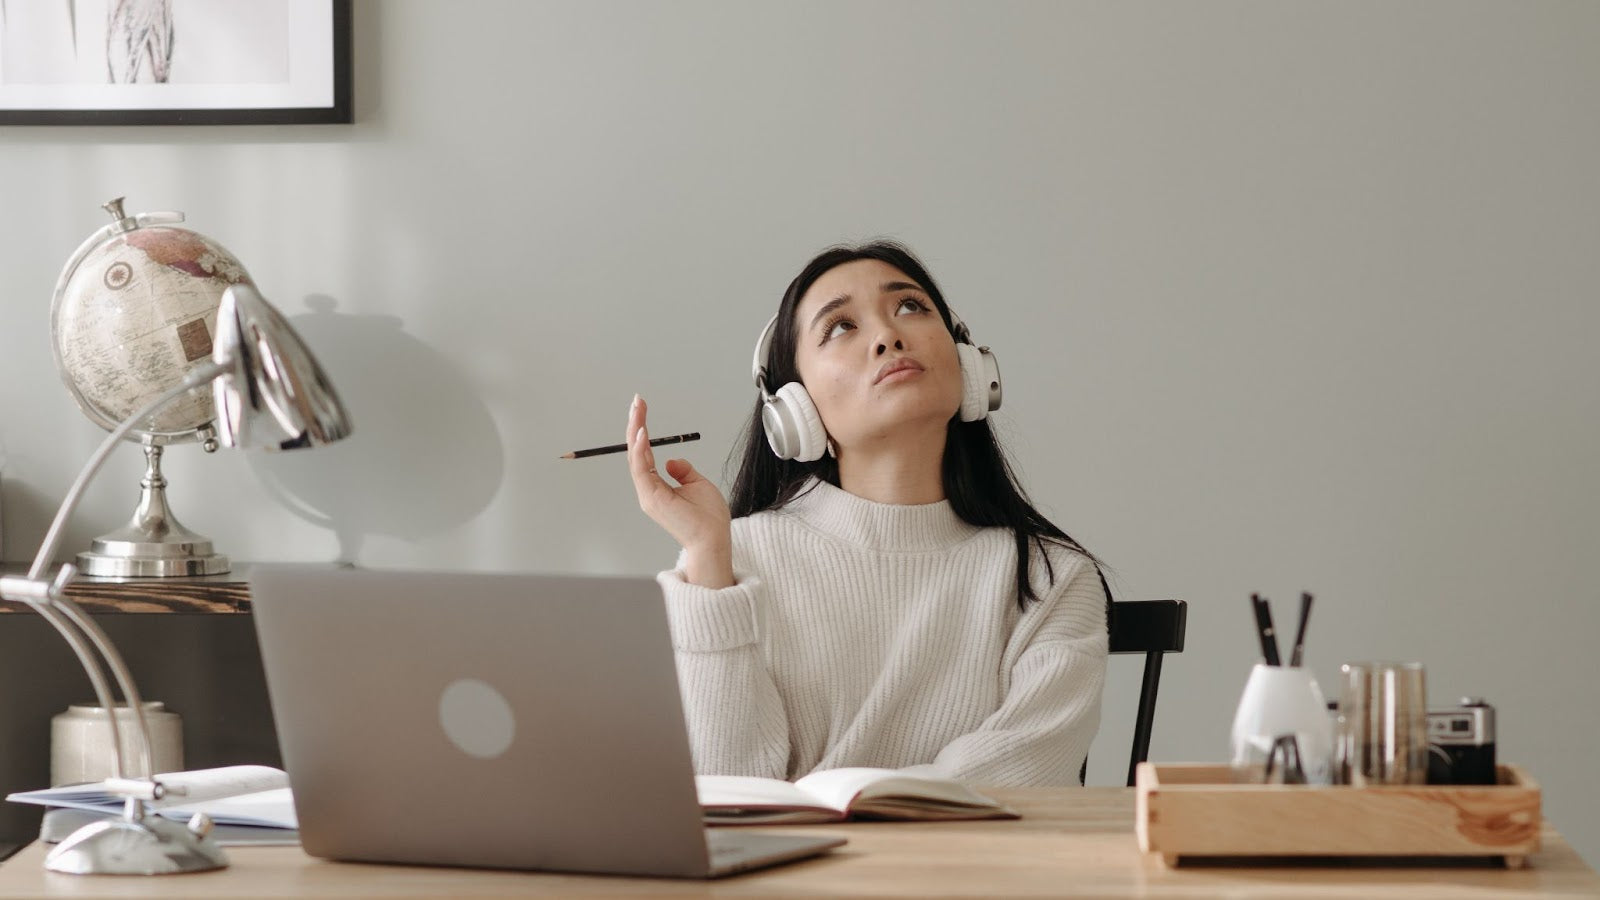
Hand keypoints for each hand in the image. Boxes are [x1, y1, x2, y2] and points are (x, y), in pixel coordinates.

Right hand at [626, 395, 733, 587]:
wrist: (713, 539)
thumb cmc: (708, 518)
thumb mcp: (698, 484)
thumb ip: (683, 471)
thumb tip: (672, 460)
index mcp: (657, 487)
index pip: (644, 453)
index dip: (642, 430)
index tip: (642, 409)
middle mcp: (648, 489)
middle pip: (636, 451)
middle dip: (635, 424)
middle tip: (637, 402)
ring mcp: (647, 494)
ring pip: (635, 457)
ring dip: (635, 431)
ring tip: (637, 410)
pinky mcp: (651, 498)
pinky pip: (641, 469)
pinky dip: (639, 450)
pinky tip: (641, 433)